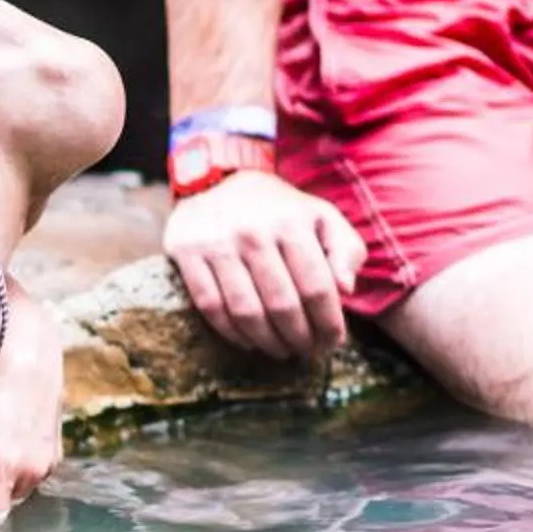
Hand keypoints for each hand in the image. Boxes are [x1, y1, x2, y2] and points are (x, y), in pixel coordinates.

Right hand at [161, 170, 366, 357]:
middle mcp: (253, 233)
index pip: (317, 287)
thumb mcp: (321, 216)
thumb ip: (345, 249)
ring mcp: (217, 244)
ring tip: (281, 351)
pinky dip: (231, 333)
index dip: (328, 323)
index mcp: (291, 222)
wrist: (217, 179)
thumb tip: (345, 289)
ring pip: (246, 311)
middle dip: (299, 338)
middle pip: (282, 305)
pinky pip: (210, 306)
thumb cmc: (278, 209)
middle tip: (306, 352)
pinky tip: (249, 342)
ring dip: (267, 342)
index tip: (333, 342)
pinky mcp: (186, 253)